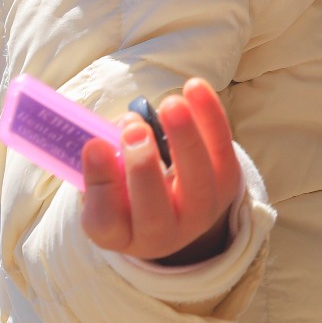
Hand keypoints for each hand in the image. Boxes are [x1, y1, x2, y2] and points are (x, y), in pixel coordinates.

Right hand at [79, 76, 241, 264]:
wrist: (176, 206)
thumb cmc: (128, 187)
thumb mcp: (106, 179)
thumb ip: (106, 157)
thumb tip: (125, 126)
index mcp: (121, 235)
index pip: (107, 222)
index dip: (101, 185)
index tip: (95, 146)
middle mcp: (161, 235)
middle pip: (154, 214)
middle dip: (143, 167)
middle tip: (134, 129)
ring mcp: (199, 214)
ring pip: (196, 182)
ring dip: (185, 139)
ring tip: (170, 105)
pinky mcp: (226, 186)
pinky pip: (222, 151)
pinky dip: (210, 117)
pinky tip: (195, 88)